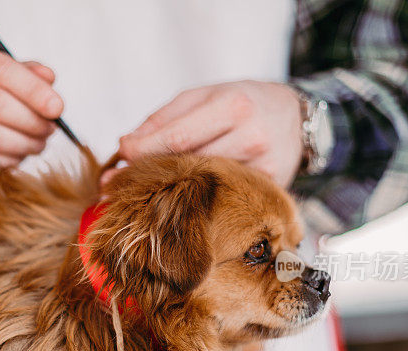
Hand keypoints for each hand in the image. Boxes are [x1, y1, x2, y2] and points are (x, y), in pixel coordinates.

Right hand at [0, 39, 63, 175]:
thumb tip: (49, 79)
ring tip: (37, 144)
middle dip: (30, 120)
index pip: (0, 69)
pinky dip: (6, 160)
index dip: (33, 90)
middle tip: (49, 130)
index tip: (58, 108)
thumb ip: (25, 72)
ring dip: (22, 144)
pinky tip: (17, 156)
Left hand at [118, 81, 302, 188]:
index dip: (143, 151)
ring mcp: (262, 168)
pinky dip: (197, 198)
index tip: (120, 157)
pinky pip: (222, 197)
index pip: (178, 137)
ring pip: (203, 186)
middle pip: (188, 165)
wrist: (293, 116)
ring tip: (142, 192)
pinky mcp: (268, 190)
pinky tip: (179, 199)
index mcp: (234, 106)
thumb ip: (163, 119)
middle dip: (149, 174)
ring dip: (169, 190)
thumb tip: (126, 146)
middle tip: (114, 184)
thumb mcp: (202, 96)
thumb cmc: (239, 101)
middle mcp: (252, 137)